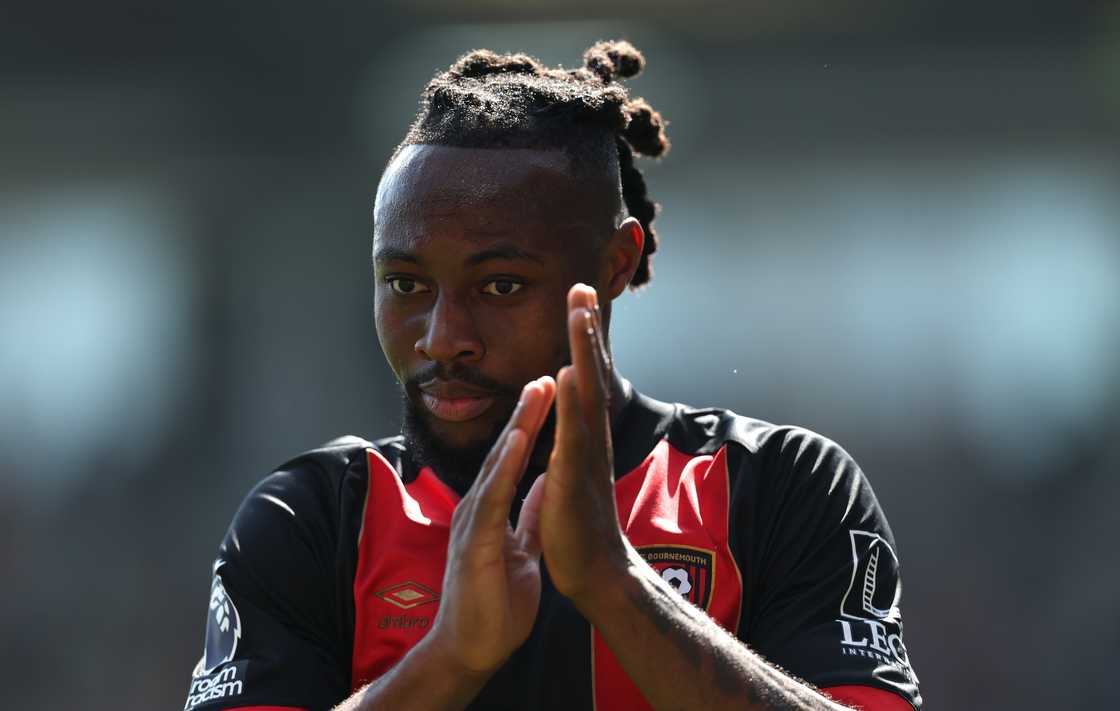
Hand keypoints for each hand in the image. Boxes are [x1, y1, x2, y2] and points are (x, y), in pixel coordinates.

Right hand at [429, 376, 555, 674]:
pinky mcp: (475, 541)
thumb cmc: (493, 603)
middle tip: (543, 376)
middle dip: (524, 414)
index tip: (547, 394)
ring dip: (517, 427)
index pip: (511, 459)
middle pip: (503, 452)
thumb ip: (529, 516)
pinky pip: (492, 496)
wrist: (472, 648)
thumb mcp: (521, 549)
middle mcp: (477, 508)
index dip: (529, 426)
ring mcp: (472, 522)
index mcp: (489, 510)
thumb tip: (545, 484)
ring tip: (535, 392)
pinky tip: (519, 440)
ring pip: (497, 465)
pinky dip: (506, 465)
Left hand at [523, 284, 629, 604]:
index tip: (578, 299)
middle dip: (586, 329)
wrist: (596, 571)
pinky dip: (573, 401)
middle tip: (582, 287)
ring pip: (586, 393)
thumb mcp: (573, 470)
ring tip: (579, 312)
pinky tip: (568, 372)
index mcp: (585, 435)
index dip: (582, 338)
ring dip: (583, 350)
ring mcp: (586, 454)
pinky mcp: (575, 477)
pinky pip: (573, 433)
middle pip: (591, 373)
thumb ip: (572, 439)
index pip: (584, 377)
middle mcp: (591, 437)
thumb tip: (567, 414)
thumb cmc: (581, 524)